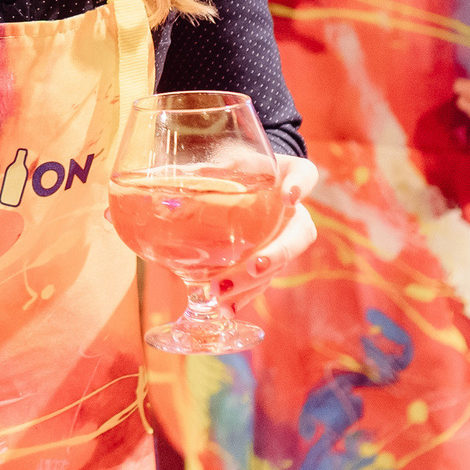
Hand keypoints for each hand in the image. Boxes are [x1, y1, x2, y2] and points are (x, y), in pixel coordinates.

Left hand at [220, 155, 320, 310]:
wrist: (241, 179)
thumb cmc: (235, 165)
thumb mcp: (224, 159)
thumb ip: (205, 168)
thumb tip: (165, 180)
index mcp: (288, 176)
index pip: (304, 175)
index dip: (300, 186)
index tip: (290, 196)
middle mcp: (294, 211)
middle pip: (298, 234)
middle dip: (277, 253)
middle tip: (254, 265)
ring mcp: (284, 238)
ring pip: (281, 264)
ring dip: (255, 282)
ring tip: (224, 291)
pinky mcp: (267, 260)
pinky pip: (263, 281)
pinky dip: (244, 296)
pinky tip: (226, 310)